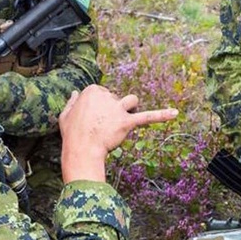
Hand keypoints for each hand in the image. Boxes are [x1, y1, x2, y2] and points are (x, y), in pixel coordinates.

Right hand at [59, 85, 178, 182]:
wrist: (81, 149)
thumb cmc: (72, 134)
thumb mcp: (65, 115)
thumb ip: (71, 102)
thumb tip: (75, 94)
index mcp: (92, 90)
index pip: (103, 93)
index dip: (100, 107)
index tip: (94, 119)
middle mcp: (107, 96)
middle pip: (117, 98)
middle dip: (113, 111)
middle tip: (102, 128)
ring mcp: (118, 109)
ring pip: (131, 101)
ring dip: (130, 108)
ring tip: (122, 121)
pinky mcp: (127, 122)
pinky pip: (148, 117)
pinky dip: (162, 115)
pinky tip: (175, 113)